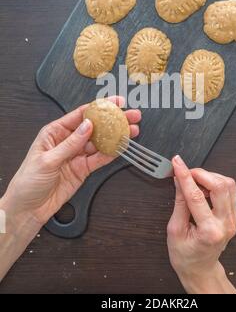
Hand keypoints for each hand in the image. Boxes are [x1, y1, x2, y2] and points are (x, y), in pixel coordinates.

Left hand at [1, 96, 140, 226]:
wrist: (28, 209)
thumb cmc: (28, 181)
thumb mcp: (47, 160)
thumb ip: (70, 143)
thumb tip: (88, 126)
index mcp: (55, 132)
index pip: (81, 115)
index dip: (99, 107)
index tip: (114, 103)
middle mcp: (68, 141)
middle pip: (95, 127)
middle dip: (113, 120)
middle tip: (130, 116)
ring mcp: (77, 155)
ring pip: (100, 142)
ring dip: (116, 136)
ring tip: (131, 131)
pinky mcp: (83, 169)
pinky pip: (100, 159)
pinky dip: (111, 153)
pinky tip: (121, 147)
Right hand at [167, 155, 235, 293]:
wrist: (200, 270)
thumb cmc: (185, 256)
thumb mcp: (174, 230)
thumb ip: (179, 203)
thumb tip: (179, 180)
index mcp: (209, 231)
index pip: (196, 195)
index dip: (185, 175)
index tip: (177, 163)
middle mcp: (225, 224)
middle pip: (220, 186)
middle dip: (201, 173)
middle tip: (186, 172)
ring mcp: (232, 220)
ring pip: (228, 185)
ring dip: (210, 177)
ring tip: (194, 181)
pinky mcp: (234, 216)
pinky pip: (229, 191)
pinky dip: (215, 183)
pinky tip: (203, 188)